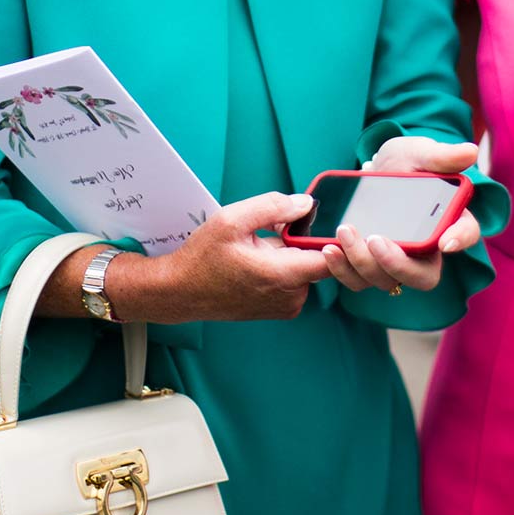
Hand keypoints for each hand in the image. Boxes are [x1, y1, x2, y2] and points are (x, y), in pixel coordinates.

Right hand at [120, 191, 327, 323]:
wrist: (181, 291)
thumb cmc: (203, 257)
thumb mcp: (233, 219)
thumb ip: (274, 207)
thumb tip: (306, 204)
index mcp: (283, 275)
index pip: (332, 259)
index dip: (330, 238)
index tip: (311, 224)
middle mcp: (290, 297)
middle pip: (315, 259)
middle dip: (297, 242)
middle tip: (267, 233)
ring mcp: (285, 307)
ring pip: (303, 269)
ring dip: (287, 255)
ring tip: (255, 250)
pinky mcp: (279, 310)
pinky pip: (293, 281)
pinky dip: (280, 269)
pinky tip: (255, 264)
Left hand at [321, 138, 482, 295]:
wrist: (373, 171)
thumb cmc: (404, 163)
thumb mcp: (419, 153)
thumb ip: (441, 156)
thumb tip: (471, 151)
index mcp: (449, 219)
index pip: (466, 232)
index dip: (460, 239)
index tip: (446, 242)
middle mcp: (428, 250)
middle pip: (424, 275)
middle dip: (398, 264)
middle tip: (376, 239)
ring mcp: (398, 262)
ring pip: (388, 280)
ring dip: (363, 263)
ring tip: (343, 233)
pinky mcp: (370, 265)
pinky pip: (359, 280)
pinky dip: (342, 269)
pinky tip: (329, 248)